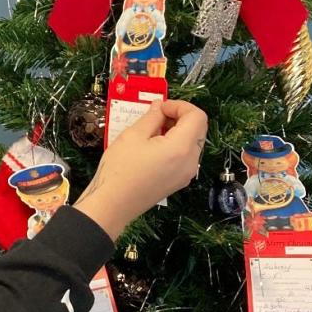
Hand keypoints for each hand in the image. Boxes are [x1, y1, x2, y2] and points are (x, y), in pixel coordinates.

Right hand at [73, 99, 207, 240]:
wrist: (113, 205)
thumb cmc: (120, 169)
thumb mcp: (133, 136)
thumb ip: (151, 117)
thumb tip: (160, 106)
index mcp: (181, 147)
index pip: (197, 116)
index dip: (180, 106)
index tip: (160, 108)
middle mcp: (191, 162)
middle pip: (198, 129)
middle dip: (180, 117)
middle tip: (156, 117)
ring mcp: (186, 174)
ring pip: (193, 143)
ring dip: (178, 131)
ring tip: (153, 132)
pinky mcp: (179, 182)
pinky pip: (185, 156)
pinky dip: (176, 145)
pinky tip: (154, 148)